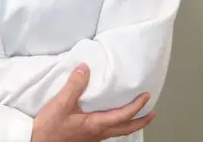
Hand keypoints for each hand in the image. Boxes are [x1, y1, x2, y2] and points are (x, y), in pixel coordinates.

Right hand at [32, 63, 155, 141]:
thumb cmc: (50, 127)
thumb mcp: (61, 103)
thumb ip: (74, 85)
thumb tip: (85, 68)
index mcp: (96, 124)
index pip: (123, 115)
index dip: (137, 106)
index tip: (146, 97)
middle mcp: (98, 133)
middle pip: (126, 129)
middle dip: (141, 121)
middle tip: (152, 113)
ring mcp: (92, 138)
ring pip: (117, 131)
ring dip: (129, 123)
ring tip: (135, 115)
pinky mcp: (85, 138)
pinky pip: (107, 131)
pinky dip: (116, 125)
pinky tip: (109, 120)